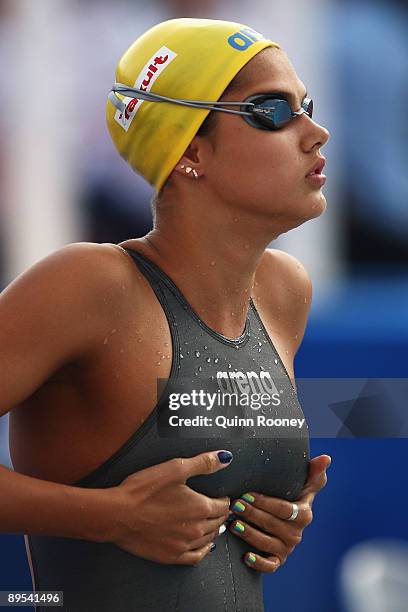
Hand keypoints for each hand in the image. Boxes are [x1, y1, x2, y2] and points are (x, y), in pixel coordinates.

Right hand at [105, 450, 232, 564]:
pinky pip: (196, 557)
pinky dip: (204, 550)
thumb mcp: (175, 468)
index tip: (222, 496)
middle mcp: (196, 529)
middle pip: (217, 522)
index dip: (224, 499)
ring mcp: (184, 545)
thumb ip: (203, 463)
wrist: (118, 514)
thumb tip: (224, 458)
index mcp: (200, 507)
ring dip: (213, 530)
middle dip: (220, 514)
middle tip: (219, 508)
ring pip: (209, 539)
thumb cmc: (143, 491)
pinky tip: (204, 545)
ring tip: (213, 524)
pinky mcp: (171, 556)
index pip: (223, 506)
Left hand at [228, 454, 330, 571]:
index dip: (265, 502)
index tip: (248, 494)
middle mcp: (296, 532)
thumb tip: (326, 458)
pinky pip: (270, 565)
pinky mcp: (278, 560)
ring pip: (267, 543)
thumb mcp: (302, 484)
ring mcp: (287, 547)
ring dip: (250, 534)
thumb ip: (313, 472)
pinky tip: (246, 556)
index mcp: (304, 513)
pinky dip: (258, 562)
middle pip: (272, 524)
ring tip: (234, 524)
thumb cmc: (291, 496)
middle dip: (252, 514)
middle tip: (235, 505)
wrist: (282, 518)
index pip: (284, 509)